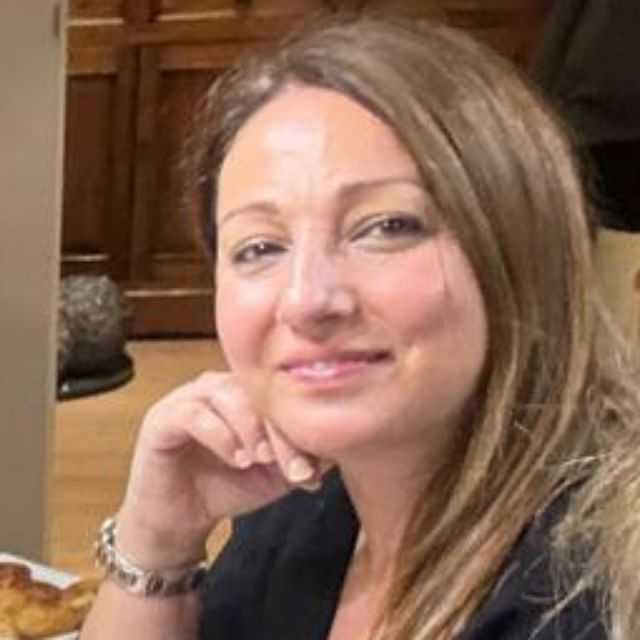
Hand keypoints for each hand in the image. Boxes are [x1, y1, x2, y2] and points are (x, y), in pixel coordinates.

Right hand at [114, 371, 322, 567]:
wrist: (180, 518)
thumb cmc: (228, 486)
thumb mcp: (275, 473)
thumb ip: (302, 457)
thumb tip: (338, 449)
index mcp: (247, 393)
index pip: (280, 398)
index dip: (299, 429)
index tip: (313, 469)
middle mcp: (219, 387)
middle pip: (257, 393)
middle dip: (279, 431)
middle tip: (293, 466)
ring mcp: (189, 397)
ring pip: (227, 395)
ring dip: (251, 427)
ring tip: (263, 458)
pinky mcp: (163, 417)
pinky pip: (194, 414)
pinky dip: (220, 434)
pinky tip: (236, 458)